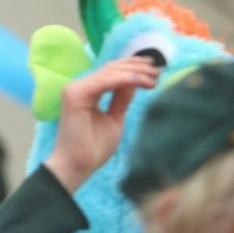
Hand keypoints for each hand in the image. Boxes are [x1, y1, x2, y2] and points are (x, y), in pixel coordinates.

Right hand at [42, 56, 161, 192]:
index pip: (110, 72)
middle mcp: (77, 87)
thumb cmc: (93, 148)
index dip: (132, 67)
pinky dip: (127, 79)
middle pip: (111, 68)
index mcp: (85, 93)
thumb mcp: (114, 118)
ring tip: (155, 76)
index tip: (154, 70)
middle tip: (159, 70)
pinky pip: (107, 81)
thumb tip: (135, 81)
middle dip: (137, 66)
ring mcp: (75, 89)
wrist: (78, 166)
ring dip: (136, 72)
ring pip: (111, 72)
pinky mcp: (76, 94)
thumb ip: (121, 99)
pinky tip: (144, 82)